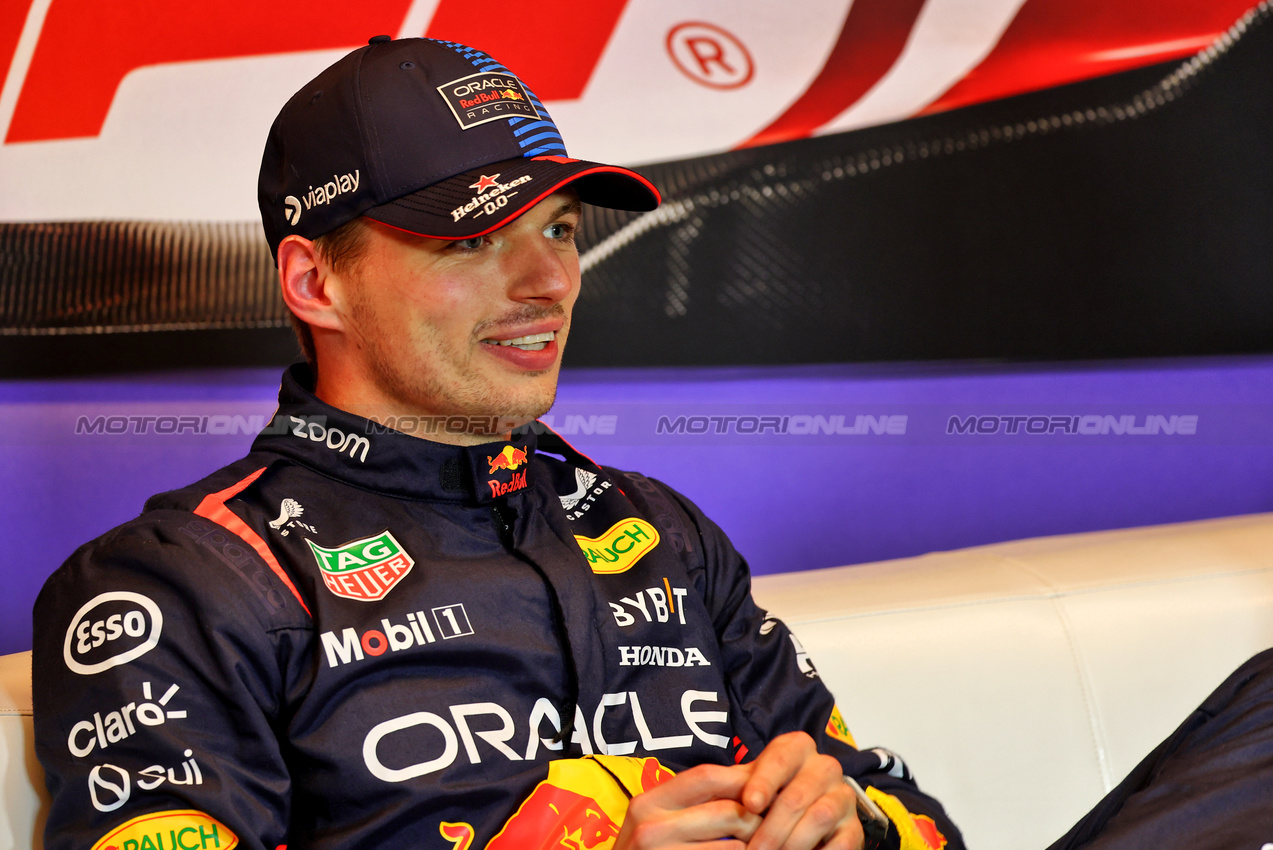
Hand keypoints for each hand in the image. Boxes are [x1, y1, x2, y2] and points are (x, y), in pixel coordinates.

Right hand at [614, 762, 761, 848]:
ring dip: (753, 847)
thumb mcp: (660, 821)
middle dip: (757, 818)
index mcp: (648, 802)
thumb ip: (696, 799)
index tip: (764, 788)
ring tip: (760, 845)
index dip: (742, 779)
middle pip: (727, 811)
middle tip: (770, 824)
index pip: (706, 775)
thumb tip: (749, 774)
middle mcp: (651, 827)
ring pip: (734, 846)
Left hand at [739, 731, 863, 849]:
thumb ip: (735, 784)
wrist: (803, 818)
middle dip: (771, 827)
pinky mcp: (854, 828)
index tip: (749, 803)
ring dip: (792, 843)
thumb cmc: (769, 798)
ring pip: (818, 817)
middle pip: (797, 794)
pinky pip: (842, 843)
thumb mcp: (750, 785)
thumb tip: (707, 790)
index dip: (764, 780)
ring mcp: (842, 797)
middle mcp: (824, 767)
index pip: (780, 758)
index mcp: (797, 749)